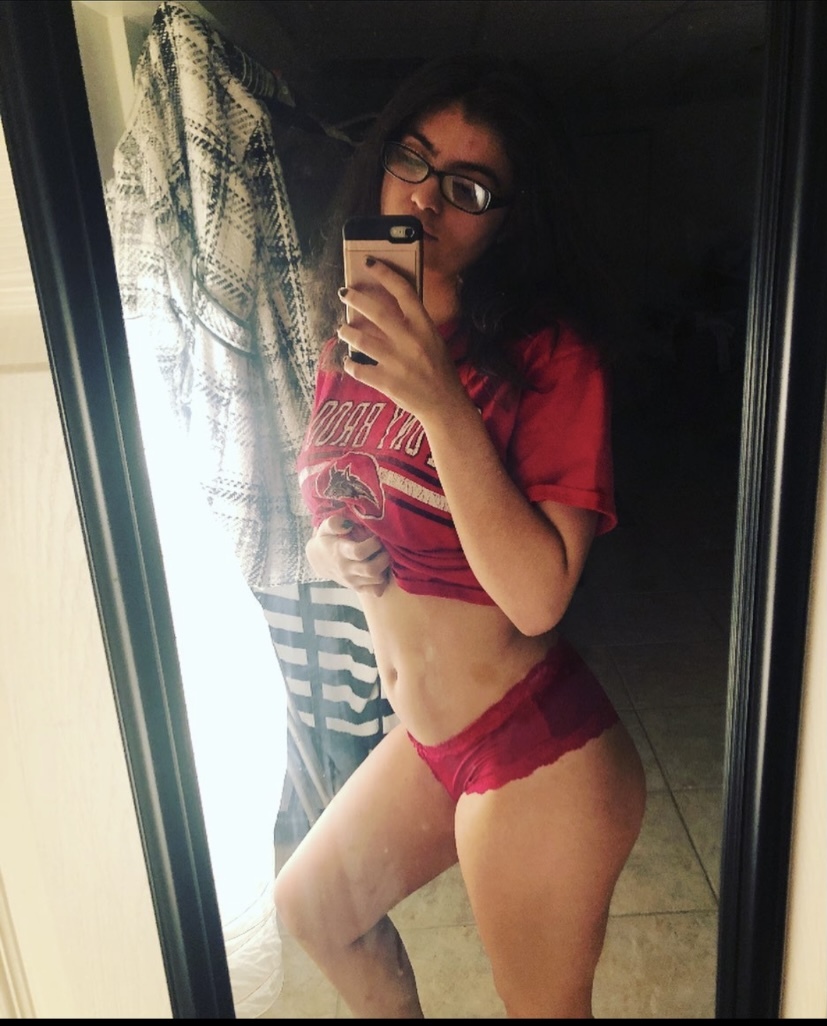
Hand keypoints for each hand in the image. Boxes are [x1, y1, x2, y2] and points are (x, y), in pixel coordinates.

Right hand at [305, 513, 390, 596]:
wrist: (318, 561)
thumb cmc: (326, 540)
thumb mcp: (325, 528)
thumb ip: (333, 523)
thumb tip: (347, 525)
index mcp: (340, 552)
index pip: (359, 552)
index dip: (373, 544)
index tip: (377, 537)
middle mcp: (346, 569)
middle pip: (371, 570)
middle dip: (384, 558)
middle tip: (386, 548)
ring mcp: (352, 581)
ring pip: (376, 580)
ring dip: (385, 568)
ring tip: (384, 556)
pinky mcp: (357, 588)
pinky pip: (375, 591)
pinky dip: (383, 582)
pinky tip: (382, 570)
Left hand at [336, 260, 467, 421]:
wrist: (445, 405)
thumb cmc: (439, 370)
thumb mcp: (433, 340)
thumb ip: (414, 323)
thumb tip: (389, 305)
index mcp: (424, 326)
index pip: (403, 291)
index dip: (385, 273)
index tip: (369, 263)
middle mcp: (410, 340)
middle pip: (376, 311)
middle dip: (355, 298)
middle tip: (344, 292)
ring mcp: (397, 362)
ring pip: (360, 339)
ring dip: (346, 331)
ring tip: (342, 329)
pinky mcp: (386, 382)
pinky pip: (358, 369)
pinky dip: (349, 364)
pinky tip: (348, 361)